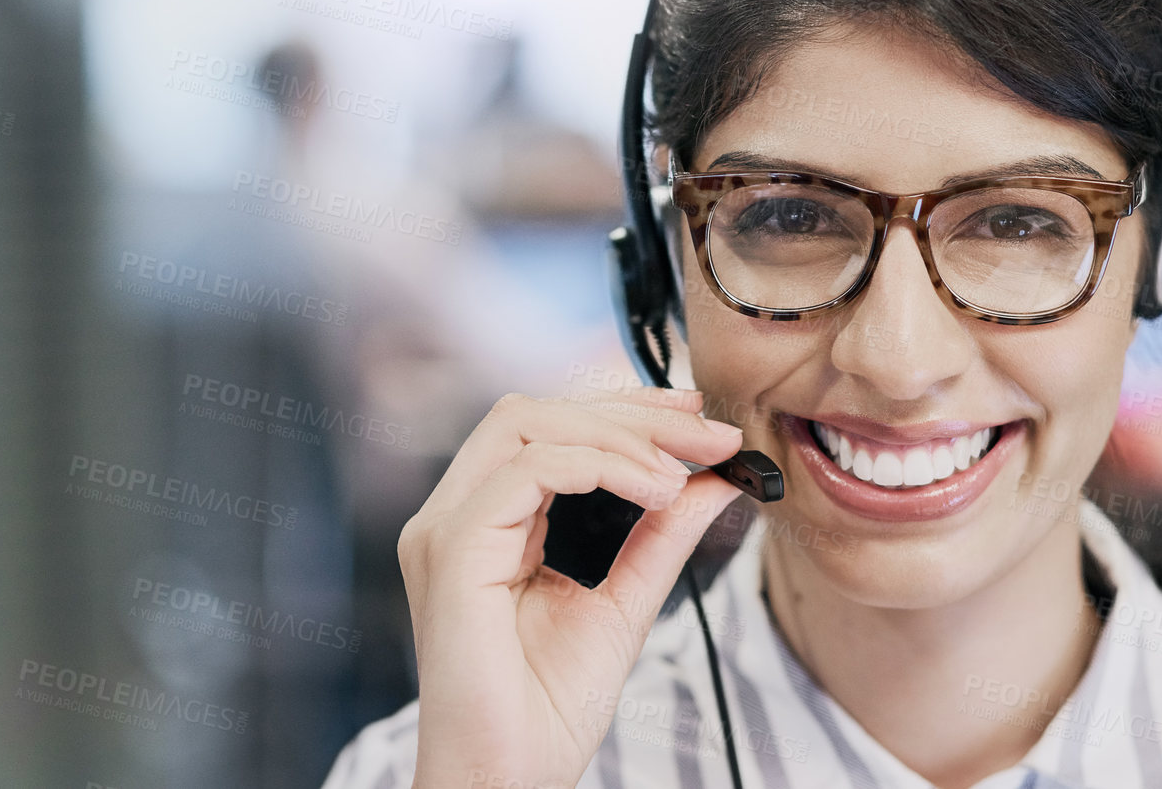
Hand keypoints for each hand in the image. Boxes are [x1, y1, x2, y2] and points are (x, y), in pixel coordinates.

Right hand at [398, 386, 745, 788]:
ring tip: (681, 471)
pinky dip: (600, 464)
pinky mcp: (453, 552)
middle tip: (709, 433)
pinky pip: (527, 470)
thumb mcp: (626, 599)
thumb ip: (663, 534)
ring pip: (529, 423)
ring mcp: (446, 529)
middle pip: (538, 410)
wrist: (511, 780)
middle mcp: (456, 515)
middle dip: (631, 410)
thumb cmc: (549, 709)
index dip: (625, 410)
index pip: (549, 427)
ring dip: (620, 433)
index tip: (699, 419)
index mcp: (486, 521)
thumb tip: (715, 476)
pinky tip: (654, 491)